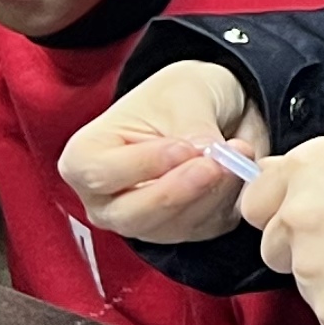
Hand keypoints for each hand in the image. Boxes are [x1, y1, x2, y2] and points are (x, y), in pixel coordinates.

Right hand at [62, 58, 270, 240]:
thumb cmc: (176, 97)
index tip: (183, 148)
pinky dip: (227, 201)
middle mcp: (106, 199)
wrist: (207, 108)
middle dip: (179, 192)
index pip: (101, 175)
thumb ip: (191, 126)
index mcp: (85, 158)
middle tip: (214, 164)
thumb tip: (207, 154)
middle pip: (133, 215)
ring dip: (212, 193)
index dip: (144, 166)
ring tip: (238, 153)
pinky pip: (204, 228)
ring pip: (173, 226)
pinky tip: (238, 171)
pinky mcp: (181, 231)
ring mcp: (143, 221)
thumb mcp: (181, 93)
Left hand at [238, 133, 323, 324]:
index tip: (303, 215)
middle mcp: (298, 215)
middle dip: (302, 247)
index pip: (255, 198)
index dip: (281, 209)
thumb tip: (275, 175)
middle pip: (274, 245)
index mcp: (307, 169)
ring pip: (304, 280)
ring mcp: (311, 264)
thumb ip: (320, 167)